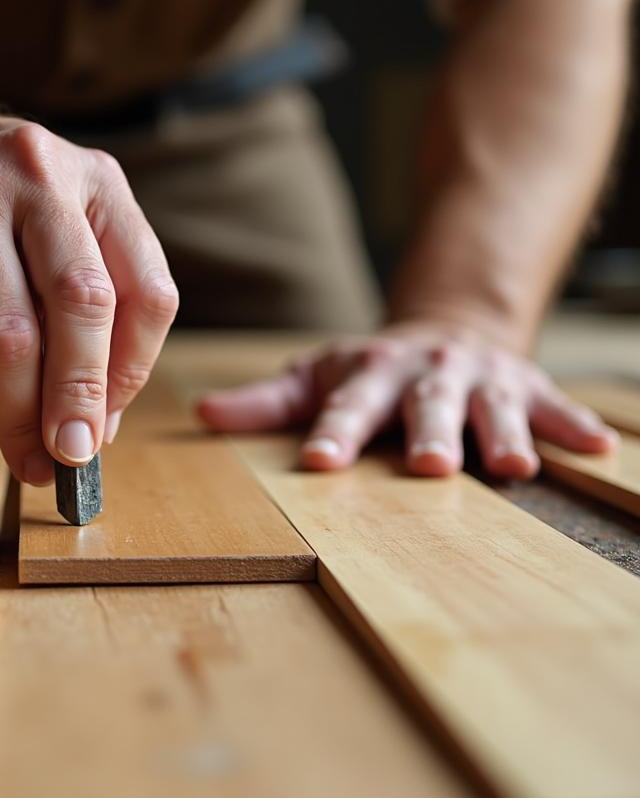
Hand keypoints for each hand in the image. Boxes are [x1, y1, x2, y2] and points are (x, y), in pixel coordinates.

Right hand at [0, 96, 177, 484]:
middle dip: (41, 420)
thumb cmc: (9, 203)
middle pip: (31, 335)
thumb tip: (93, 428)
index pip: (128, 298)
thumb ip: (108, 311)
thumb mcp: (79, 223)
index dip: (116, 382)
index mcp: (86, 179)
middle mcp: (7, 182)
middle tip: (47, 466)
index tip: (94, 437)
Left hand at [196, 324, 618, 477]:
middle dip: (430, 432)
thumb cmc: (368, 371)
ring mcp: (481, 379)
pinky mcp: (526, 387)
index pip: (347, 407)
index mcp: (370, 374)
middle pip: (427, 406)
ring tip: (515, 466)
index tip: (319, 461)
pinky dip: (573, 427)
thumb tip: (201, 414)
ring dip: (504, 434)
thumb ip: (265, 401)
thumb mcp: (316, 378)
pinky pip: (554, 408)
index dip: (334, 433)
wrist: (442, 331)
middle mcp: (427, 374)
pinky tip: (598, 449)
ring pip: (492, 408)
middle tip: (428, 465)